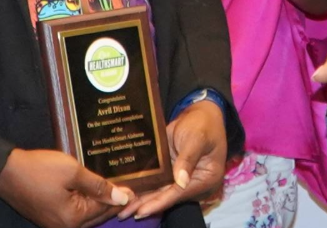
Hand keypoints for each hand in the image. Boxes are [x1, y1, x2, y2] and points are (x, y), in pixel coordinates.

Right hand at [0, 148, 128, 227]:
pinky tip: (91, 191)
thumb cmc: (39, 169)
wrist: (6, 172)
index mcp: (73, 219)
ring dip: (98, 203)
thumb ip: (99, 186)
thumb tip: (122, 198)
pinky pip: (73, 214)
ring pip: (86, 216)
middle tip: (129, 189)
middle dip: (112, 203)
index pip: (105, 209)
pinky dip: (84, 204)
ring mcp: (55, 224)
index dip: (121, 197)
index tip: (136, 189)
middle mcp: (65, 227)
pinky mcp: (48, 218)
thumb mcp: (73, 172)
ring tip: (113, 188)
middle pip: (97, 216)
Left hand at [118, 99, 228, 218]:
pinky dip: (143, 188)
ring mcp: (180, 177)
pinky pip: (156, 182)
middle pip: (167, 196)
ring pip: (159, 191)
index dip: (161, 202)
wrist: (201, 112)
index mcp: (206, 178)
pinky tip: (127, 193)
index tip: (143, 210)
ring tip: (121, 211)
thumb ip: (188, 159)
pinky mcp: (170, 170)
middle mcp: (193, 182)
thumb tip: (181, 181)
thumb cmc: (203, 124)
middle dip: (146, 206)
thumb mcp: (197, 138)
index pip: (180, 193)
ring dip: (141, 200)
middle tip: (124, 214)